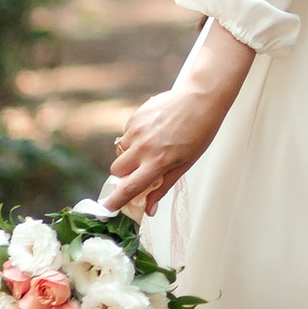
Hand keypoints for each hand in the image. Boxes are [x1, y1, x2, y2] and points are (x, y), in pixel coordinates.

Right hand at [104, 21, 255, 217]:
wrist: (199, 99)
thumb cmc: (198, 133)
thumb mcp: (185, 165)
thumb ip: (163, 187)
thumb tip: (149, 209)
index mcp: (158, 162)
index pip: (129, 187)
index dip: (116, 201)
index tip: (108, 208)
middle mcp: (144, 147)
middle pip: (117, 170)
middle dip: (123, 175)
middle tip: (138, 171)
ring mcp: (137, 130)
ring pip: (120, 152)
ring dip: (129, 155)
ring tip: (151, 146)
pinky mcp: (134, 117)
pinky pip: (125, 135)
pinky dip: (134, 139)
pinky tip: (152, 132)